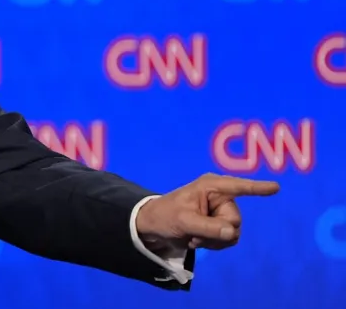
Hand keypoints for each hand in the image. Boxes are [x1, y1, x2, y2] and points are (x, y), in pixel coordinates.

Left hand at [135, 173, 279, 252]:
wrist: (155, 227)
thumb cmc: (165, 216)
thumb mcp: (184, 221)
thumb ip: (208, 227)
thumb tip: (233, 232)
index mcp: (211, 187)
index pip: (238, 187)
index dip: (258, 188)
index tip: (276, 187)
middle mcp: (220, 197)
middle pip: (235, 220)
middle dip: (216, 232)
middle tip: (195, 233)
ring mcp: (221, 212)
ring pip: (233, 233)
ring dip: (214, 240)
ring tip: (194, 236)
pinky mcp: (220, 225)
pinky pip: (228, 239)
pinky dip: (214, 244)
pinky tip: (198, 240)